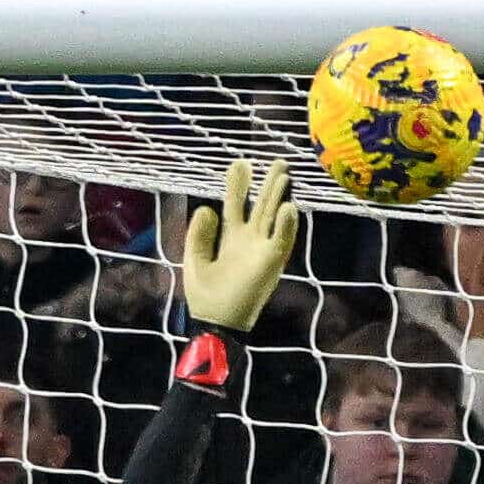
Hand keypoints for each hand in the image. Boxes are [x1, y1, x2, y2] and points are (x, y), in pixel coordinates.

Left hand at [181, 157, 300, 332]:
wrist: (216, 322)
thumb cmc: (206, 295)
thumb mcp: (195, 261)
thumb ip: (199, 236)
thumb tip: (207, 208)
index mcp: (231, 238)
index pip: (237, 205)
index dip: (238, 185)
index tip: (241, 163)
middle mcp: (250, 240)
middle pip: (262, 206)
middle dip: (269, 184)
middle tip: (278, 160)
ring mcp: (263, 250)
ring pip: (274, 216)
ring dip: (280, 196)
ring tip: (285, 173)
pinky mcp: (271, 262)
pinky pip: (282, 240)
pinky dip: (286, 225)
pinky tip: (289, 207)